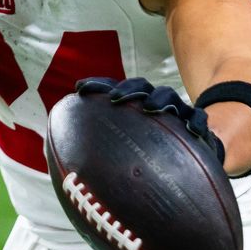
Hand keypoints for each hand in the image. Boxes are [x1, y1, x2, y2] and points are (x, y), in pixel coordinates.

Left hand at [76, 77, 224, 164]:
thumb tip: (52, 161)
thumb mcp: (119, 153)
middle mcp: (153, 105)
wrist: (189, 164)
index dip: (98, 85)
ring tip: (151, 108)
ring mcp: (175, 113)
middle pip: (140, 87)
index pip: (114, 90)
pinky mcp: (195, 127)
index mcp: (132, 107)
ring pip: (168, 97)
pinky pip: (199, 120)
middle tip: (114, 99)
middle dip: (127, 89)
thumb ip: (93, 154)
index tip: (80, 88)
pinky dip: (196, 122)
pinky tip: (192, 131)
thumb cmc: (147, 159)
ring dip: (159, 99)